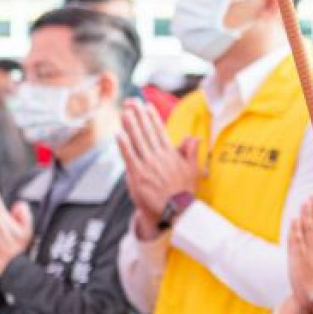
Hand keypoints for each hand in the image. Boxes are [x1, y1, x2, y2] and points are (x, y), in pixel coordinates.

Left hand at [117, 99, 201, 236]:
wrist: (176, 210)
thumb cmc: (184, 192)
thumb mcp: (193, 170)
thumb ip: (191, 152)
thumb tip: (194, 138)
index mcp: (171, 154)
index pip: (160, 131)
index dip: (153, 118)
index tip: (147, 106)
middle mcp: (159, 157)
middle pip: (147, 132)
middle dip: (140, 116)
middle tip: (132, 103)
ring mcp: (148, 165)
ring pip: (138, 141)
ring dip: (130, 125)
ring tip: (125, 113)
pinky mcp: (138, 175)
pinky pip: (129, 156)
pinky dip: (124, 145)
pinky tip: (119, 134)